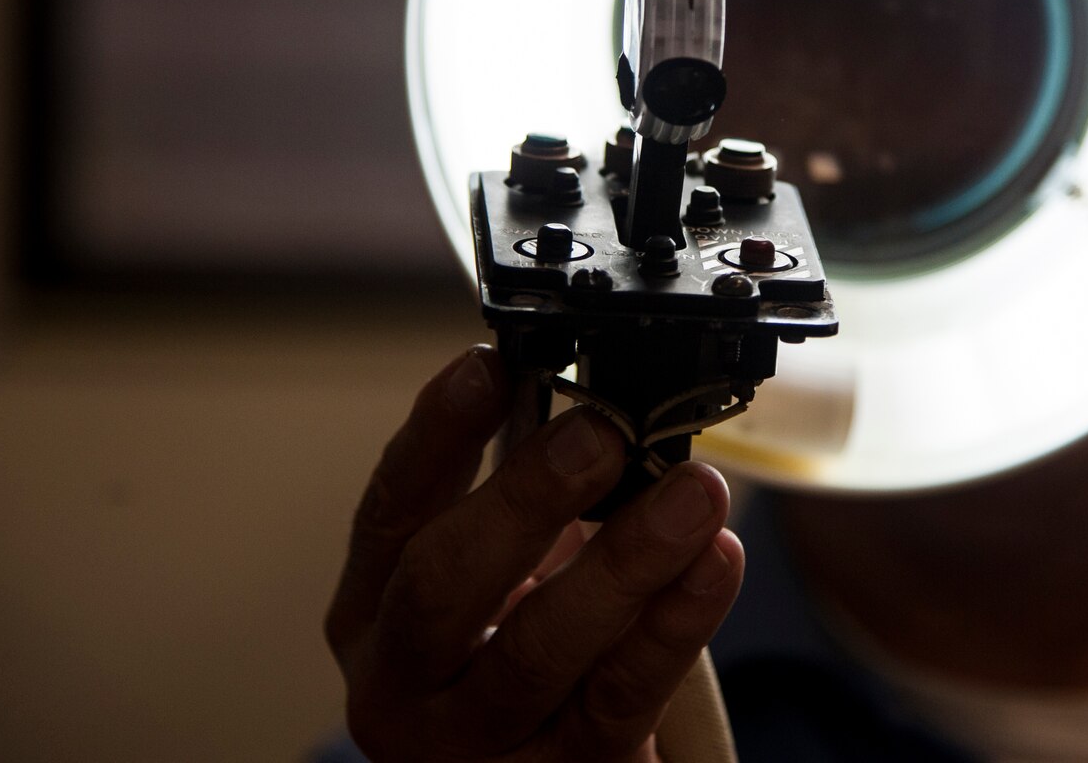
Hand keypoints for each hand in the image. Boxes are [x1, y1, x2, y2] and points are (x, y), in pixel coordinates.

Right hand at [325, 345, 744, 761]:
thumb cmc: (518, 649)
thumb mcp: (497, 569)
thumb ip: (519, 492)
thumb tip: (575, 382)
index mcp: (372, 609)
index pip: (390, 508)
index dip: (438, 433)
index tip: (491, 363)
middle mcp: (401, 682)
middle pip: (442, 585)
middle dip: (525, 498)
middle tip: (601, 434)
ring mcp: (474, 743)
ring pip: (541, 648)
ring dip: (626, 558)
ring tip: (693, 491)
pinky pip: (622, 697)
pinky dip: (675, 624)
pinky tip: (715, 562)